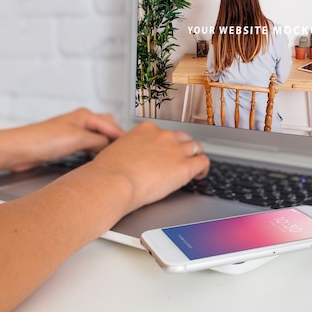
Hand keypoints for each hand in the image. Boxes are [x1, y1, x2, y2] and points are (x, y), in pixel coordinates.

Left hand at [9, 108, 124, 171]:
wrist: (18, 151)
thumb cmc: (42, 140)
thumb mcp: (78, 139)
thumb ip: (99, 141)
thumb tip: (112, 146)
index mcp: (85, 115)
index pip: (112, 125)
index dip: (123, 138)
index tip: (134, 149)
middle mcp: (80, 122)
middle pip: (107, 129)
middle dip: (115, 140)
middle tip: (125, 154)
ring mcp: (73, 134)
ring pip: (97, 139)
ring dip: (104, 148)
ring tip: (113, 159)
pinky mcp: (66, 146)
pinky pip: (87, 148)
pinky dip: (94, 154)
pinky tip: (95, 162)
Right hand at [87, 121, 209, 211]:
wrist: (112, 182)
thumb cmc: (107, 172)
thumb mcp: (115, 150)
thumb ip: (127, 149)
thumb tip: (126, 158)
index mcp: (146, 129)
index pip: (164, 132)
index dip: (167, 144)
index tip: (165, 152)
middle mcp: (163, 136)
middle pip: (183, 138)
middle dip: (183, 148)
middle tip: (181, 160)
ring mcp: (175, 150)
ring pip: (196, 148)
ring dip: (195, 157)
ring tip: (193, 168)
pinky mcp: (184, 167)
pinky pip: (203, 162)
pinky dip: (203, 168)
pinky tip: (199, 175)